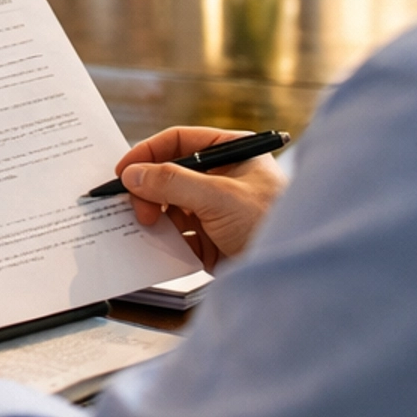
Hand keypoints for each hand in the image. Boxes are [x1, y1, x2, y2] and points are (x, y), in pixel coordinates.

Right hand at [114, 128, 286, 269]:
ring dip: (154, 216)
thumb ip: (173, 182)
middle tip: (138, 209)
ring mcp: (214, 210)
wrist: (294, 275)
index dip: (148, 153)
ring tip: (144, 227)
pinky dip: (163, 240)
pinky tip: (155, 246)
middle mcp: (221, 178)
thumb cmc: (271, 222)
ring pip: (170, 206)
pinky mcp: (210, 241)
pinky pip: (177, 235)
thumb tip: (133, 174)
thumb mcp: (219, 196)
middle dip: (149, 190)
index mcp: (230, 152)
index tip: (123, 171)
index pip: (179, 141)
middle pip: (169, 175)